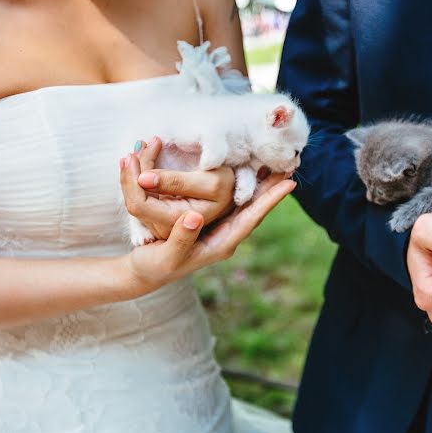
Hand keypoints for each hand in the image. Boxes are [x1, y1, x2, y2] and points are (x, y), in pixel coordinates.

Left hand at [120, 138, 235, 240]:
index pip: (140, 204)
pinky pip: (142, 194)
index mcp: (177, 222)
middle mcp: (166, 228)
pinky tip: (145, 157)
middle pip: (134, 200)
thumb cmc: (227, 184)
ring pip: (135, 196)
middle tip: (139, 143)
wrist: (235, 191)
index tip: (134, 153)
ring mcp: (162, 222)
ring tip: (143, 145)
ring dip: (135, 169)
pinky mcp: (161, 213)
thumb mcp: (209, 181)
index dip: (132, 179)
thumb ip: (175, 182)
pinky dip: (140, 173)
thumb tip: (143, 179)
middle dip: (132, 171)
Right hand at [125, 172, 295, 294]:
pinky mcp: (205, 217)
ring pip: (242, 200)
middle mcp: (224, 234)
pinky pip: (227, 197)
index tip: (290, 184)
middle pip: (253, 207)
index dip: (270, 201)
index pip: (251, 219)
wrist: (141, 271)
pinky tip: (244, 168)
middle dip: (270, 186)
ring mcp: (216, 226)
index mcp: (220, 245)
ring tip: (273, 161)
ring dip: (257, 181)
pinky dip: (238, 181)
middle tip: (290, 164)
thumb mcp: (167, 257)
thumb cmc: (154, 267)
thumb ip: (181, 239)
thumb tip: (194, 216)